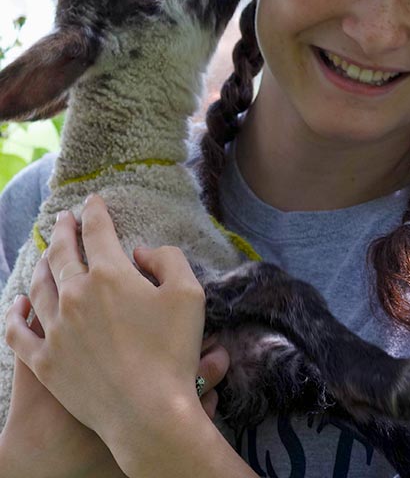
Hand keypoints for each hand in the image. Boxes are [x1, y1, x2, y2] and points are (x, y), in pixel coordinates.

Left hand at [6, 197, 208, 461]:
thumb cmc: (174, 351)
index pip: (98, 232)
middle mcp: (75, 296)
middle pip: (62, 255)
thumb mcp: (190, 295)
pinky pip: (18, 332)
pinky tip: (18, 305)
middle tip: (64, 219)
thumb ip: (168, 261)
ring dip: (42, 266)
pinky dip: (16, 314)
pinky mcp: (43, 361)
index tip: (94, 201)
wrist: (146, 410)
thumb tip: (142, 252)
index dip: (96, 212)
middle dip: (64, 232)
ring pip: (38, 288)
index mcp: (110, 276)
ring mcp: (54, 329)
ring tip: (46, 256)